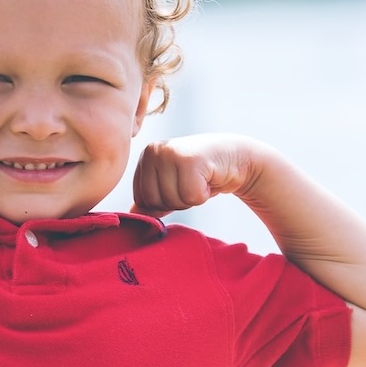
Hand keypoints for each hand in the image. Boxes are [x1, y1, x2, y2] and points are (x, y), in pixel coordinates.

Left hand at [131, 133, 263, 217]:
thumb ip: (150, 199)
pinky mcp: (189, 160)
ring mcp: (170, 153)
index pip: (141, 200)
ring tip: (201, 180)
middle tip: (193, 182)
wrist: (236, 158)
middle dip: (177, 201)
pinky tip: (209, 179)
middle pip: (155, 202)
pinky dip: (204, 195)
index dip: (164, 202)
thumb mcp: (171, 185)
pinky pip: (190, 197)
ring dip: (191, 198)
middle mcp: (154, 151)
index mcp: (145, 157)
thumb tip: (130, 216)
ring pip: (173, 200)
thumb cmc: (201, 174)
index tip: (180, 185)